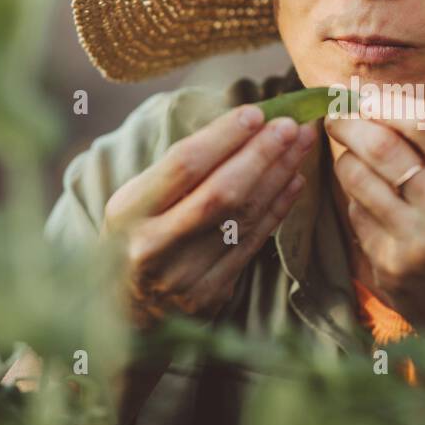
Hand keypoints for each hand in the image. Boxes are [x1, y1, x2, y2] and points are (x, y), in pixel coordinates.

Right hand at [102, 105, 315, 326]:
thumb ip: (178, 170)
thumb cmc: (136, 236)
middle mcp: (154, 246)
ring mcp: (185, 276)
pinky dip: (277, 209)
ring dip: (278, 177)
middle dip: (262, 154)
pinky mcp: (211, 295)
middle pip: (221, 193)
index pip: (184, 165)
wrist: (123, 310)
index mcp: (129, 212)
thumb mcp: (135, 199)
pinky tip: (294, 181)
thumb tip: (242, 126)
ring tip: (301, 145)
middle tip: (291, 126)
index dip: (225, 137)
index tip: (256, 113)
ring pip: (244, 218)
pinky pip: (254, 244)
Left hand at [324, 100, 424, 346]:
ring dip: (345, 156)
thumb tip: (393, 103)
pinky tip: (364, 193)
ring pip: (359, 178)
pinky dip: (355, 196)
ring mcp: (416, 242)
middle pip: (384, 146)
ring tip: (346, 148)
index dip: (388, 101)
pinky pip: (357, 215)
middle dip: (350, 121)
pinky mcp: (390, 267)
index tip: (366, 94)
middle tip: (336, 113)